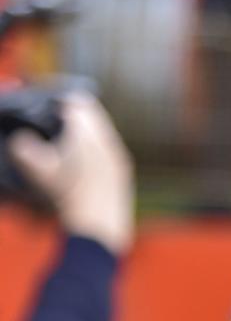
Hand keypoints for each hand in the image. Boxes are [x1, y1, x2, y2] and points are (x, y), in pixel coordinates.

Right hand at [6, 94, 133, 255]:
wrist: (99, 221)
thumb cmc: (68, 194)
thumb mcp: (40, 173)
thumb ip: (25, 152)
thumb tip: (18, 140)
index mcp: (86, 132)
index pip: (78, 101)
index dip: (63, 99)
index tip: (53, 102)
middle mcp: (106, 138)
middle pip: (93, 112)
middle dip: (77, 111)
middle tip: (60, 114)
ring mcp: (116, 151)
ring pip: (104, 128)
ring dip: (89, 127)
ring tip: (71, 135)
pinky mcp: (122, 166)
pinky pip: (110, 145)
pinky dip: (98, 144)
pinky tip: (87, 155)